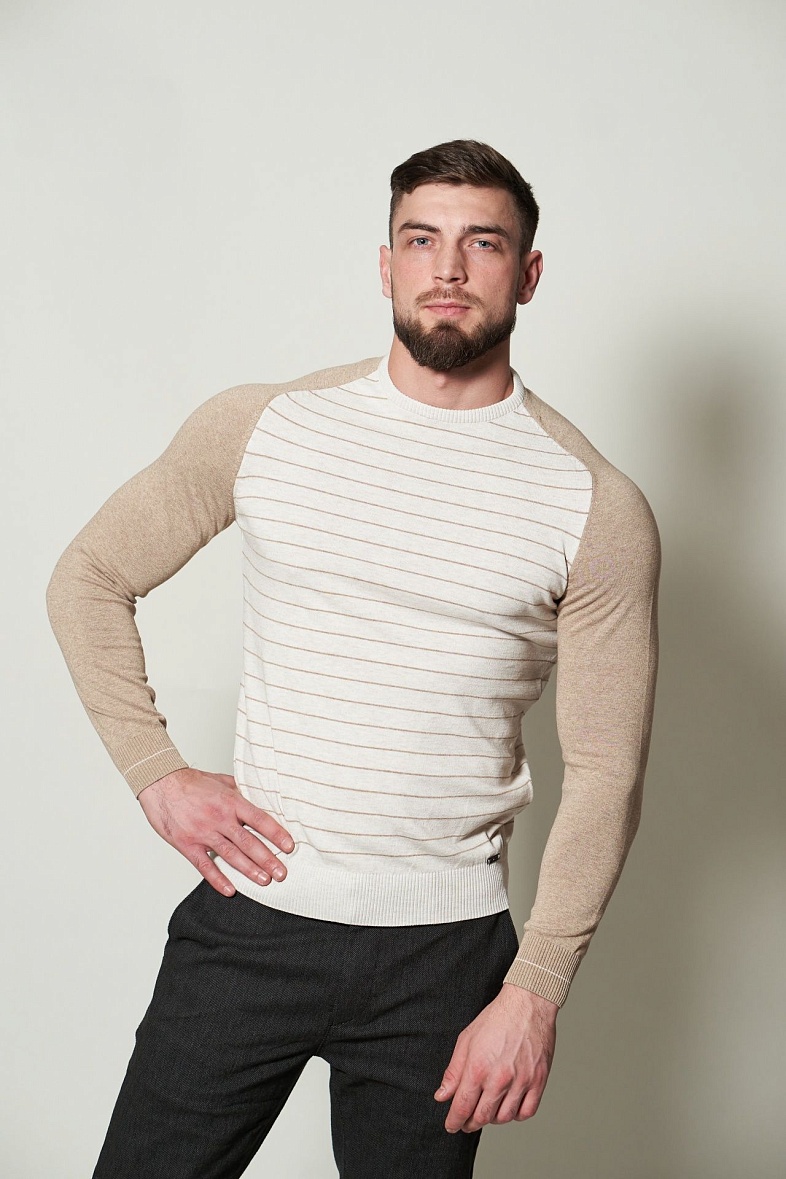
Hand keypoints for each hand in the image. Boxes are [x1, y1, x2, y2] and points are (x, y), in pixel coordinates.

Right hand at [137, 767, 294, 895]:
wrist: (160, 784)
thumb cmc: (190, 782)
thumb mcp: (221, 781)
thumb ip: (240, 791)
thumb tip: (259, 796)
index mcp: (230, 801)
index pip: (259, 819)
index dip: (276, 833)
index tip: (289, 846)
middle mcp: (219, 818)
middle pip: (248, 842)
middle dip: (267, 859)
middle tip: (282, 873)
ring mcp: (203, 833)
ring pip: (230, 855)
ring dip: (249, 870)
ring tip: (264, 881)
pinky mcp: (187, 844)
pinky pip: (204, 865)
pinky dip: (217, 879)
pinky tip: (230, 890)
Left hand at [434, 983, 557, 1132]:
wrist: (527, 1004)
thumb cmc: (496, 1019)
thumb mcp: (466, 1040)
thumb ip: (453, 1071)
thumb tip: (442, 1095)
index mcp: (478, 1067)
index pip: (462, 1106)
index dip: (454, 1120)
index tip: (451, 1125)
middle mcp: (500, 1078)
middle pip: (482, 1116)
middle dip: (470, 1123)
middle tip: (466, 1122)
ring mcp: (521, 1081)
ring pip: (504, 1118)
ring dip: (492, 1119)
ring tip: (487, 1110)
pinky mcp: (538, 1080)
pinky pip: (527, 1111)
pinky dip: (516, 1115)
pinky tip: (509, 1107)